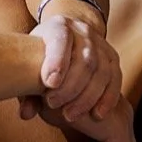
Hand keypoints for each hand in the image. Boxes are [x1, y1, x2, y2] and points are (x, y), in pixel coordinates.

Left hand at [21, 7, 120, 128]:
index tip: (49, 83)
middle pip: (83, 60)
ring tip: (70, 115)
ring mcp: (101, 44)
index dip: (57, 61)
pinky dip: (108, 98)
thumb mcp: (31, 63)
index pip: (60, 39)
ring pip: (101, 71)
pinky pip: (115, 79)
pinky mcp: (113, 58)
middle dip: (69, 87)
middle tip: (53, 105)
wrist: (67, 37)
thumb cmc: (42, 55)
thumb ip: (27, 90)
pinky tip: (97, 115)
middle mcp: (83, 31)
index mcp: (58, 26)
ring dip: (86, 98)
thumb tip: (25, 114)